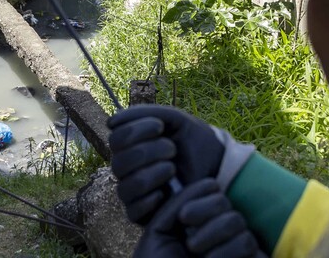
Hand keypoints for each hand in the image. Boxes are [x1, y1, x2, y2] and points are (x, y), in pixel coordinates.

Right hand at [108, 105, 223, 223]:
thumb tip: (110, 123)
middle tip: (172, 148)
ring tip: (173, 168)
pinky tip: (168, 191)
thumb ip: (145, 114)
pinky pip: (133, 210)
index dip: (136, 130)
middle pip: (119, 162)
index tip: (160, 126)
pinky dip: (151, 199)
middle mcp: (126, 169)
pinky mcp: (141, 214)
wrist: (217, 165)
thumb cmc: (194, 141)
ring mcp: (133, 192)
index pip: (116, 138)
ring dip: (152, 174)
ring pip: (126, 187)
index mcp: (129, 145)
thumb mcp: (174, 120)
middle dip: (148, 152)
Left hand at [134, 178, 265, 257]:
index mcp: (196, 221)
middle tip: (189, 240)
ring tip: (197, 256)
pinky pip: (250, 244)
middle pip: (227, 204)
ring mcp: (234, 250)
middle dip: (207, 216)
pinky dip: (228, 252)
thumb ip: (177, 204)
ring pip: (238, 223)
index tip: (184, 217)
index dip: (202, 198)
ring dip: (215, 237)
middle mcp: (218, 233)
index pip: (214, 192)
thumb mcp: (159, 232)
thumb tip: (209, 183)